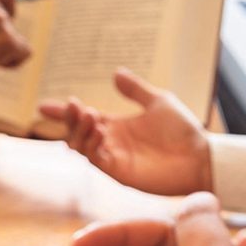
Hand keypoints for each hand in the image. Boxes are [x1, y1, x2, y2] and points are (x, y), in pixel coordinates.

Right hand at [39, 67, 211, 195]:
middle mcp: (109, 143)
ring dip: (79, 130)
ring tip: (89, 113)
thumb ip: (135, 90)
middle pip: (75, 132)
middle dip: (69, 119)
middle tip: (73, 105)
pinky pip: (95, 160)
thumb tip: (115, 72)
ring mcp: (112, 159)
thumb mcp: (158, 101)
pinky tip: (100, 130)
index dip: (62, 113)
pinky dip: (91, 145)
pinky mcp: (119, 173)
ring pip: (81, 146)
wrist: (202, 157)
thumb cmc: (184, 132)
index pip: (82, 119)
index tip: (43, 106)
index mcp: (115, 127)